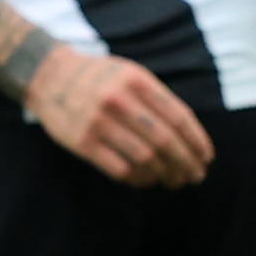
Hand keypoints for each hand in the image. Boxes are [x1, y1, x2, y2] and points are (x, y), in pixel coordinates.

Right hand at [27, 47, 213, 187]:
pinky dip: (139, 180)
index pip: (179, 117)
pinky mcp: (82, 142)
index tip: (206, 158)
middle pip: (165, 141)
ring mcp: (98, 122)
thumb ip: (158, 100)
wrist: (49, 76)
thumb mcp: (130, 74)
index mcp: (137, 80)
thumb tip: (190, 140)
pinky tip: (147, 181)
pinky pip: (120, 170)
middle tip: (195, 176)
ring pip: (145, 159)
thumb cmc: (100, 79)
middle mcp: (119, 99)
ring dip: (164, 175)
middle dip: (186, 163)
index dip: (197, 141)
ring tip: (173, 181)